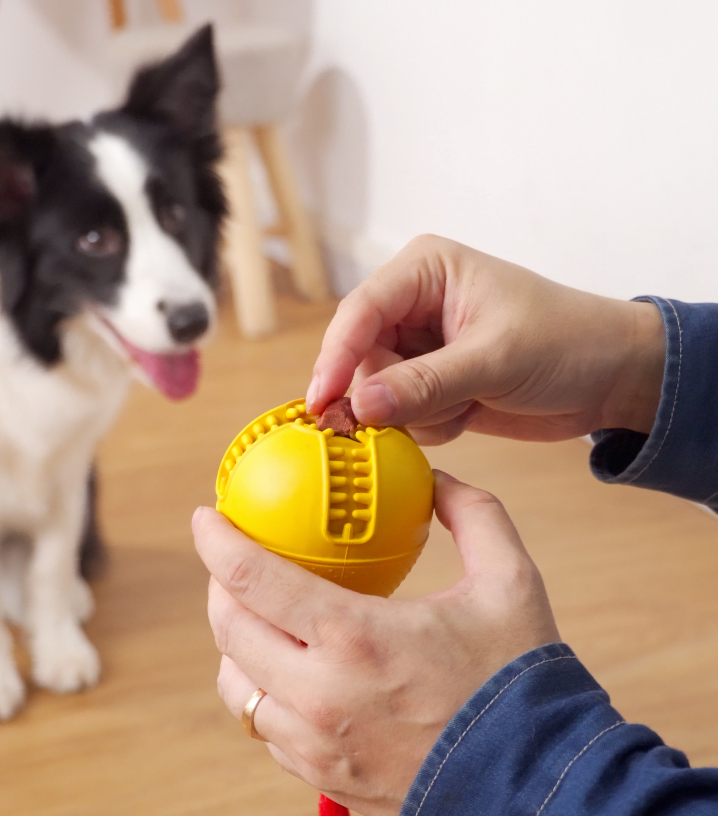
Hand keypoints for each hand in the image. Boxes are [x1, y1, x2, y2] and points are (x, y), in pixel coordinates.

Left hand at [193, 472, 558, 815]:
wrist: (534, 792)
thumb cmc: (520, 683)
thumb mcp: (510, 581)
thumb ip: (472, 514)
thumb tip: (434, 480)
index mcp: (355, 636)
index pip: (253, 578)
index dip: (216, 541)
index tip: (205, 517)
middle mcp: (320, 693)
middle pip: (229, 629)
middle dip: (219, 586)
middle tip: (231, 562)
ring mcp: (315, 742)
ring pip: (235, 686)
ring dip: (234, 643)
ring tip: (255, 617)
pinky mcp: (322, 777)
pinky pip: (264, 727)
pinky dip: (261, 691)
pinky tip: (287, 671)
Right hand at [306, 235, 664, 443]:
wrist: (612, 378)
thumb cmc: (567, 342)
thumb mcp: (495, 360)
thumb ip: (424, 384)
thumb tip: (359, 404)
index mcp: (425, 271)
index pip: (360, 312)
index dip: (336, 358)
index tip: (322, 402)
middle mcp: (413, 305)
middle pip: (361, 358)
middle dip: (388, 393)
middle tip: (428, 409)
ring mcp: (420, 347)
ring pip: (379, 393)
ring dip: (417, 413)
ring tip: (467, 403)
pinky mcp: (431, 383)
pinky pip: (402, 415)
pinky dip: (432, 425)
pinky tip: (470, 412)